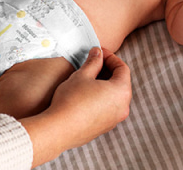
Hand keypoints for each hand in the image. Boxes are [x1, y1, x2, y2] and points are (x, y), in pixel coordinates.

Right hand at [21, 47, 131, 166]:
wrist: (59, 129)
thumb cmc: (71, 100)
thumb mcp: (82, 75)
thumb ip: (93, 62)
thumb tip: (98, 53)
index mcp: (121, 91)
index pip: (122, 68)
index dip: (111, 57)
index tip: (99, 52)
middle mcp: (123, 107)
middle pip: (120, 82)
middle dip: (107, 70)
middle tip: (93, 62)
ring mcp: (114, 119)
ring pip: (114, 96)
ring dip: (104, 84)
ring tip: (87, 77)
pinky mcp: (104, 127)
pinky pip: (107, 108)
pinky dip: (100, 98)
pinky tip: (85, 94)